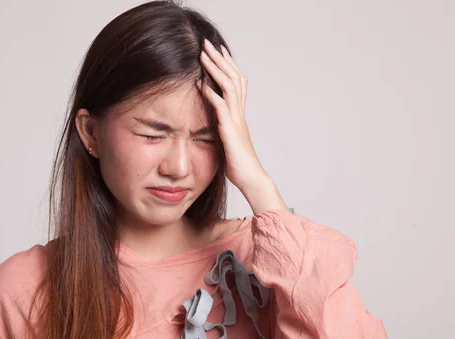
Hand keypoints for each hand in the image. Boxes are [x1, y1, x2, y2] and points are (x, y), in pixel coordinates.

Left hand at [197, 39, 266, 192]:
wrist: (252, 179)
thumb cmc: (239, 164)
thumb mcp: (228, 140)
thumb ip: (222, 127)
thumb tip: (213, 121)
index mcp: (239, 114)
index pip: (236, 82)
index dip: (228, 65)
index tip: (218, 50)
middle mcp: (239, 113)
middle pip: (233, 78)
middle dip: (220, 59)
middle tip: (208, 43)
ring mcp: (236, 121)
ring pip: (229, 88)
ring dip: (215, 70)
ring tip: (203, 56)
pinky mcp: (230, 132)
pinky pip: (221, 109)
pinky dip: (212, 95)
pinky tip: (202, 85)